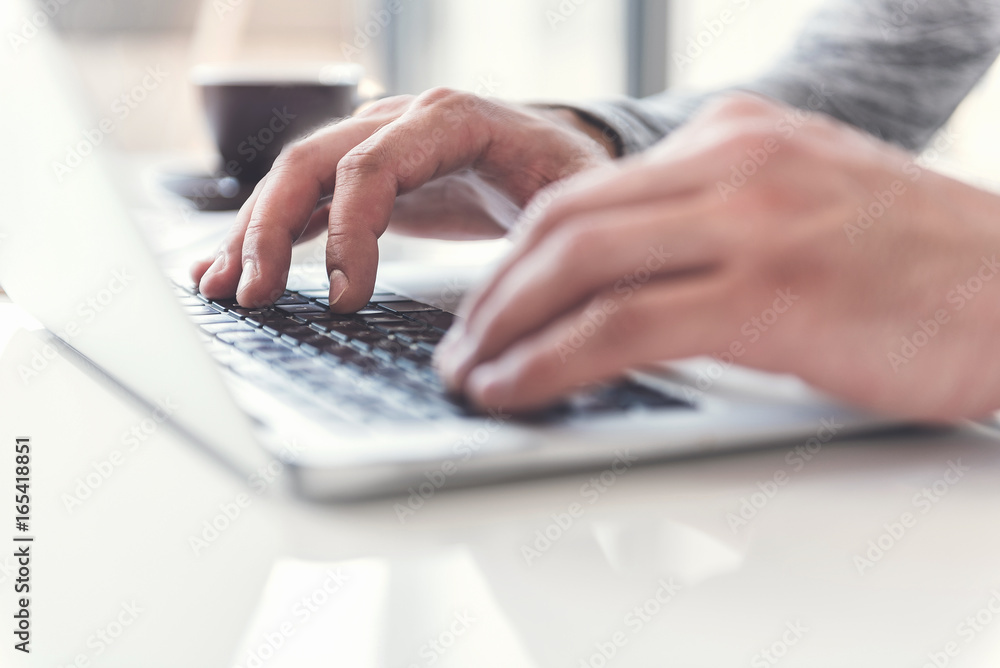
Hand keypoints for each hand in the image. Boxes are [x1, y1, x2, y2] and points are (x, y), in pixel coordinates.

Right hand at [190, 89, 614, 310]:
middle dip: (272, 230)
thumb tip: (513, 296)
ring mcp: (377, 143)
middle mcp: (401, 121)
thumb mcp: (572, 195)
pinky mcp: (369, 177)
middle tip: (253, 296)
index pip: (371, 164)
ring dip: (254, 233)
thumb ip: (542, 228)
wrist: (558, 152)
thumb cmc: (567, 171)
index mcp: (450, 118)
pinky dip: (271, 234)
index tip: (347, 299)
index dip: (350, 233)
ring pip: (296, 180)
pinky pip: (308, 200)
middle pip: (312, 162)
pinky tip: (237, 266)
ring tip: (220, 286)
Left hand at [437, 93, 999, 419]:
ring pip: (578, 264)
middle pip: (563, 220)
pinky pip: (623, 325)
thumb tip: (636, 271)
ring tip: (472, 375)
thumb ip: (719, 216)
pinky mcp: (768, 292)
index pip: (587, 190)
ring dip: (507, 326)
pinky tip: (518, 389)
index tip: (490, 304)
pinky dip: (553, 361)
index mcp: (736, 137)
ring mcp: (751, 222)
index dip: (519, 255)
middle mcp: (734, 162)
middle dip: (495, 292)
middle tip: (462, 344)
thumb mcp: (806, 205)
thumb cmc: (922, 267)